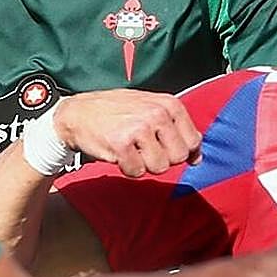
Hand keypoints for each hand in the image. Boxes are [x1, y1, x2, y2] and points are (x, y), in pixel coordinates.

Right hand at [53, 90, 201, 176]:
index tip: (163, 147)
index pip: (193, 141)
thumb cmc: (118, 112)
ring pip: (159, 167)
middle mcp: (157, 113)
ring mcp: (140, 127)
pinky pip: (137, 171)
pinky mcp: (122, 143)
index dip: (179, 151)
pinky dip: (128, 168)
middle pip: (178, 157)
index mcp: (169, 104)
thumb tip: (198, 159)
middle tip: (143, 147)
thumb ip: (177, 130)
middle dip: (162, 159)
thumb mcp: (152, 110)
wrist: (78, 112)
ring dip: (144, 164)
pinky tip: (119, 153)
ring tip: (131, 148)